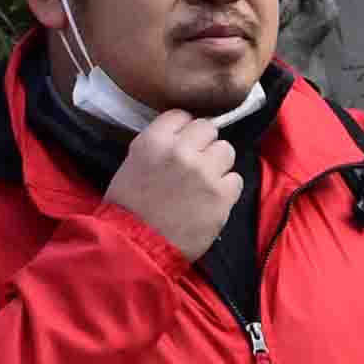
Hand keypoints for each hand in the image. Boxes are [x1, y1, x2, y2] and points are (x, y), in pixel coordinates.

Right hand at [112, 109, 242, 260]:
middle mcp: (181, 151)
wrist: (136, 248)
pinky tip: (211, 200)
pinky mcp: (222, 194)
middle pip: (208, 129)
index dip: (184, 130)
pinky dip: (226, 189)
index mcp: (154, 141)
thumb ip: (159, 145)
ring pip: (227, 150)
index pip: (182, 115)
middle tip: (195, 164)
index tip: (183, 144)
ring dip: (218, 164)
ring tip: (205, 183)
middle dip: (203, 145)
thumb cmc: (128, 209)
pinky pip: (236, 179)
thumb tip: (182, 136)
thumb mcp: (133, 164)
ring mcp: (204, 172)